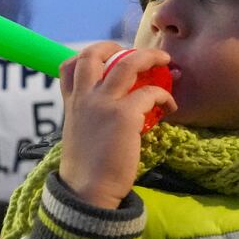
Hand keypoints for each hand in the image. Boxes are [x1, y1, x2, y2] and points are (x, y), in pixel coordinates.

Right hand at [57, 43, 176, 209]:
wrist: (88, 192)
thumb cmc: (86, 171)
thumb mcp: (79, 136)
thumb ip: (90, 118)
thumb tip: (111, 115)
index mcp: (72, 104)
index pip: (69, 66)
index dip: (89, 55)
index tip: (108, 57)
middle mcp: (85, 98)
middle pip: (94, 54)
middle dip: (118, 46)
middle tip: (139, 53)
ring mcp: (104, 103)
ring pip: (128, 64)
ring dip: (149, 57)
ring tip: (165, 61)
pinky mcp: (125, 115)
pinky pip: (150, 93)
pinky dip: (164, 95)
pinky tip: (170, 106)